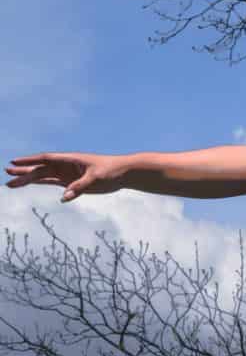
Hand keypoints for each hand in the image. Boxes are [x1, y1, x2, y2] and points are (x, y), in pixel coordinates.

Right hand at [4, 151, 129, 202]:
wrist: (123, 173)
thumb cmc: (111, 170)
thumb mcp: (96, 178)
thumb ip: (80, 186)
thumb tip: (64, 196)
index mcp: (70, 159)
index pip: (45, 159)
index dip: (30, 160)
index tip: (14, 161)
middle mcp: (66, 165)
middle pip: (40, 168)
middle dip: (24, 171)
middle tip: (7, 173)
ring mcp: (68, 174)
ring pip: (43, 176)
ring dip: (28, 178)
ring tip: (12, 181)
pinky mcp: (72, 182)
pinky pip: (52, 183)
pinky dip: (40, 184)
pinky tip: (29, 185)